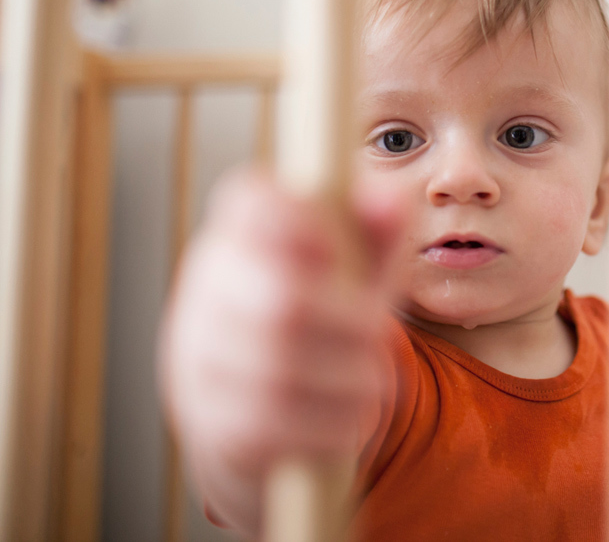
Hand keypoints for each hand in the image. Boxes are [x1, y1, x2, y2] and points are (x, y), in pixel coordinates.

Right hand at [157, 167, 402, 534]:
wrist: (261, 413)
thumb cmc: (322, 319)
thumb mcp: (355, 269)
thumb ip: (375, 232)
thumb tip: (393, 198)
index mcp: (241, 234)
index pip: (251, 203)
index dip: (294, 216)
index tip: (333, 242)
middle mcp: (208, 290)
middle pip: (282, 299)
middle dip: (349, 320)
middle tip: (377, 328)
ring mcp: (202, 358)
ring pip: (284, 368)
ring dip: (349, 376)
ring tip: (371, 376)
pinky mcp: (212, 421)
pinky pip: (278, 424)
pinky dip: (330, 422)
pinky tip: (345, 416)